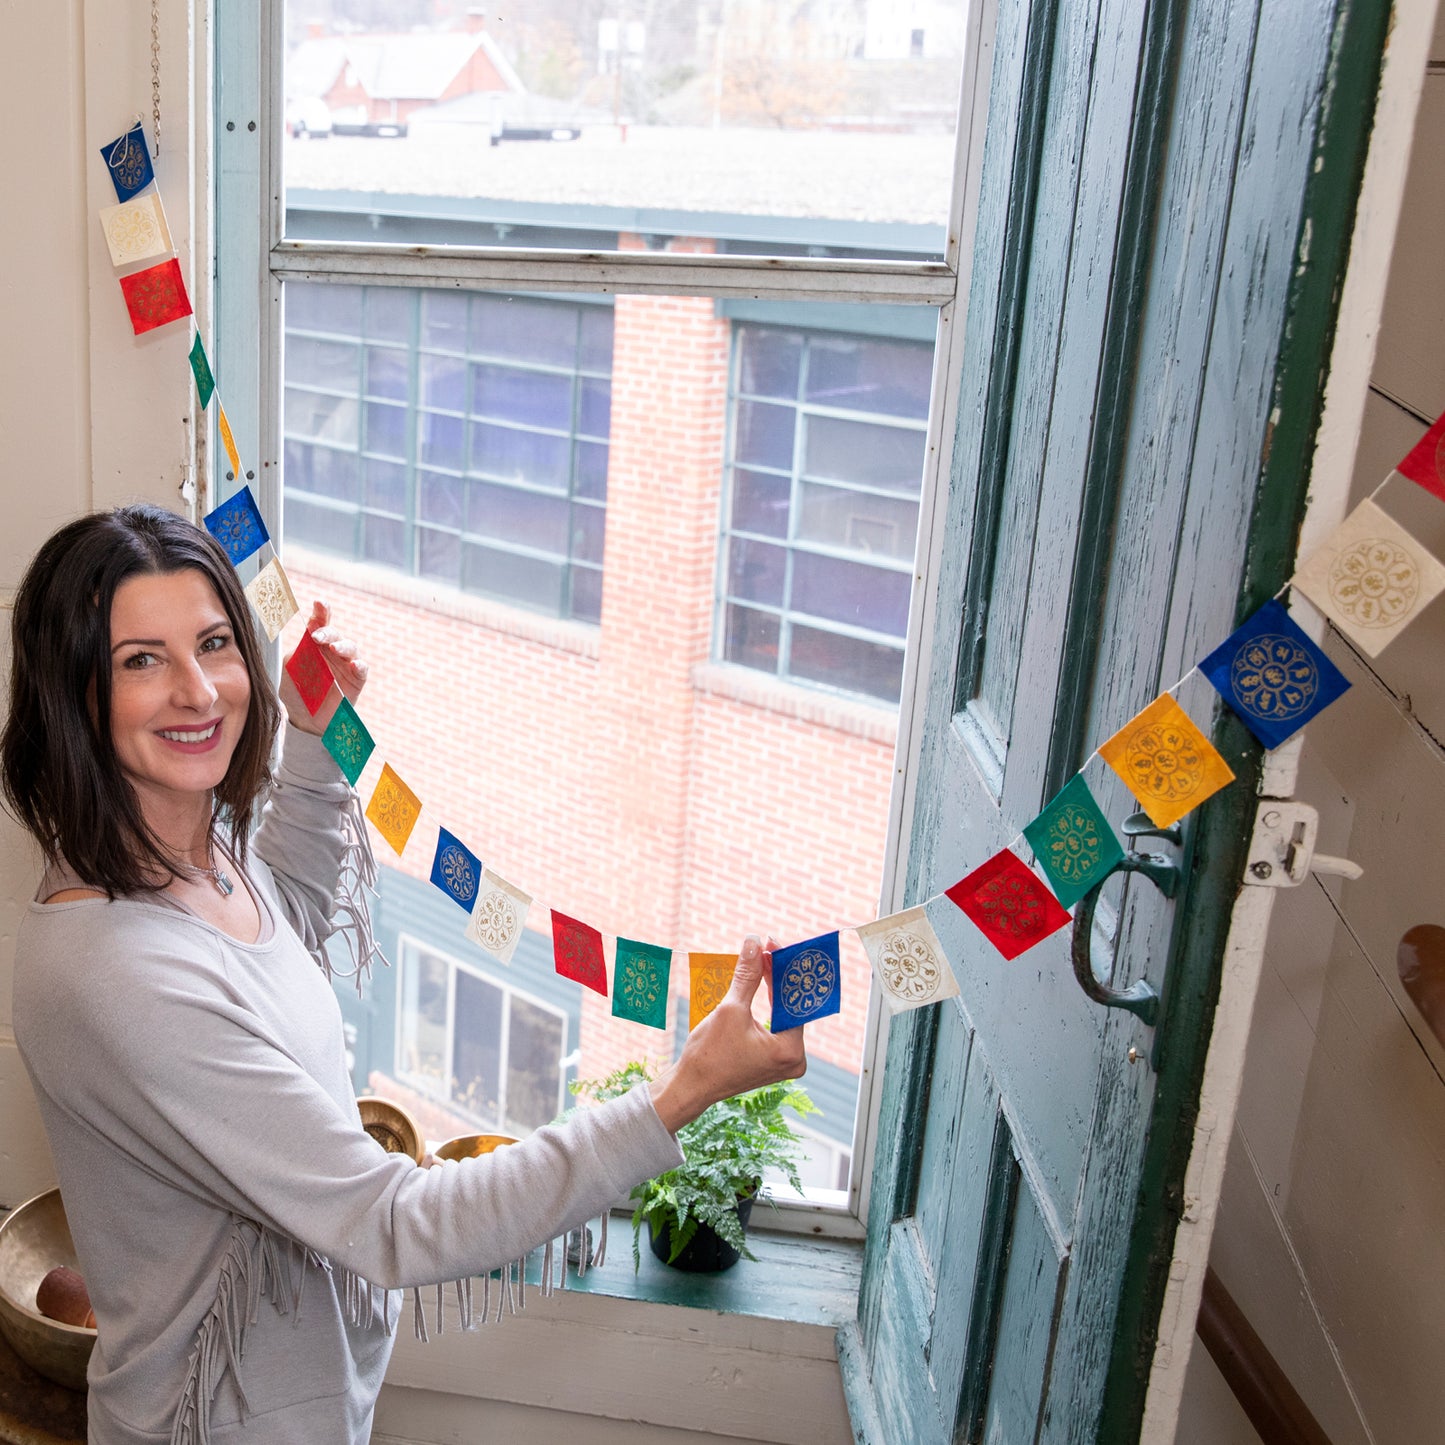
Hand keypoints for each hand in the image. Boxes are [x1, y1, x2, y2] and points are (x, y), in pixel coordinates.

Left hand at [279, 601, 369, 735]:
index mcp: (314, 644)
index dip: (322, 612)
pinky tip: (354, 664)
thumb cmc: (294, 689)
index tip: (319, 603)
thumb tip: (271, 632)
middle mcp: (332, 651)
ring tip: (334, 648)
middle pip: (335, 634)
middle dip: (327, 632)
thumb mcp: (285, 667)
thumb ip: (286, 650)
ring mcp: (346, 665)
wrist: (303, 719)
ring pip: (351, 648)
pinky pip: (362, 670)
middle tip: (316, 635)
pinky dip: (360, 665)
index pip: (320, 623)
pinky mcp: (356, 682)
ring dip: (343, 645)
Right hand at [649, 935, 806, 1134]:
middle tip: (766, 948)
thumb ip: (747, 975)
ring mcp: (785, 1060)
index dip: (782, 967)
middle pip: (790, 1004)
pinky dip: (767, 1003)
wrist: (690, 1086)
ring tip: (762, 960)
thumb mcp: (730, 1009)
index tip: (772, 944)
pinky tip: (761, 982)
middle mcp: (795, 1058)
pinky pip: (776, 1023)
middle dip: (777, 975)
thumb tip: (754, 942)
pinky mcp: (774, 1058)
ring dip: (772, 986)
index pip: (793, 998)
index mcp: (791, 1050)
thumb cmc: (708, 1054)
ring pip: (783, 1012)